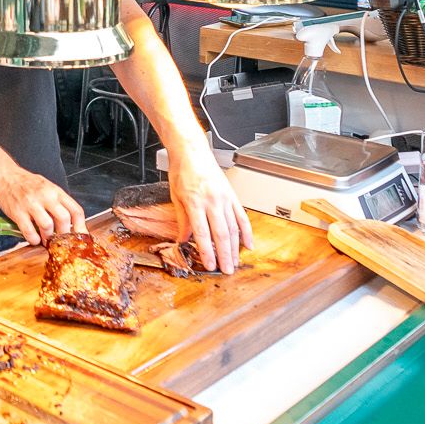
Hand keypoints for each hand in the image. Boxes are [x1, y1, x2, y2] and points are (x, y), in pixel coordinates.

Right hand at [0, 165, 84, 242]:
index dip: (80, 227)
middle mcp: (45, 196)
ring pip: (47, 225)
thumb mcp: (48, 188)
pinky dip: (34, 239)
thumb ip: (59, 203)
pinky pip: (29, 231)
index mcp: (56, 191)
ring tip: (45, 239)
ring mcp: (31, 204)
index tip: (79, 237)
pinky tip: (34, 238)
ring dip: (48, 237)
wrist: (6, 176)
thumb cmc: (28, 184)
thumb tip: (71, 223)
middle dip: (64, 234)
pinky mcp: (18, 212)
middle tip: (60, 240)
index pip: (76, 210)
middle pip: (64, 219)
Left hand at [168, 147, 252, 273]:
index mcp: (195, 202)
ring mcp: (224, 198)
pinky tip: (248, 245)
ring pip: (233, 228)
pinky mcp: (232, 195)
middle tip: (227, 270)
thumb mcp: (176, 197)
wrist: (192, 152)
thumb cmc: (182, 172)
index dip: (206, 251)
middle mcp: (212, 201)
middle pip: (221, 234)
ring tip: (235, 262)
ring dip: (235, 248)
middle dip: (224, 255)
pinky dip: (247, 232)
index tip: (209, 265)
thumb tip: (184, 240)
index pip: (202, 232)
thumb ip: (182, 220)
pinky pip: (242, 216)